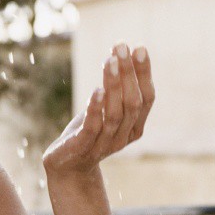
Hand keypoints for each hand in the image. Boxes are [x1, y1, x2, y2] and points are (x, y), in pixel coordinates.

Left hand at [42, 43, 154, 179]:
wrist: (66, 167)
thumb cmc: (88, 133)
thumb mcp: (105, 111)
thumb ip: (116, 92)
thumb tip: (124, 56)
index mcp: (135, 128)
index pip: (147, 98)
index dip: (144, 74)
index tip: (139, 48)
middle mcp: (124, 136)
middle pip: (133, 103)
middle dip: (129, 74)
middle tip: (122, 47)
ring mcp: (104, 144)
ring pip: (115, 113)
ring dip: (114, 85)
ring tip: (110, 60)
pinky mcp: (83, 147)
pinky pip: (93, 127)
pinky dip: (96, 108)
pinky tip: (97, 89)